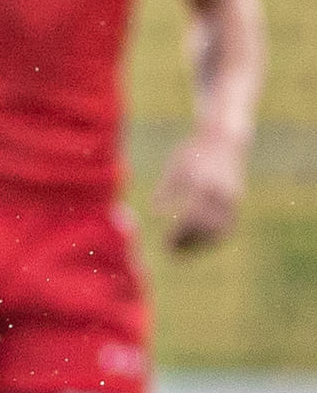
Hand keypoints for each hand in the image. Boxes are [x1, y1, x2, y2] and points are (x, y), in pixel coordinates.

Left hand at [157, 127, 246, 251]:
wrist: (224, 140)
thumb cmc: (193, 153)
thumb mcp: (175, 167)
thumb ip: (166, 190)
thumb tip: (155, 213)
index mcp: (202, 184)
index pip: (191, 217)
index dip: (178, 234)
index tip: (164, 243)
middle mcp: (220, 194)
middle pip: (205, 228)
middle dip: (188, 242)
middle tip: (169, 252)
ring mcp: (231, 198)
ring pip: (219, 230)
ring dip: (201, 244)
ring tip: (181, 252)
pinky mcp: (236, 201)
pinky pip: (228, 226)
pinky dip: (214, 238)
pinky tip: (198, 245)